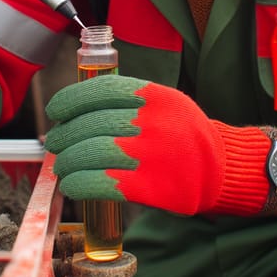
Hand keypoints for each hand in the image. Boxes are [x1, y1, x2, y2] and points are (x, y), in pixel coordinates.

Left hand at [44, 75, 271, 215]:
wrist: (221, 168)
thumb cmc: (185, 135)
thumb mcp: (166, 104)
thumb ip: (129, 102)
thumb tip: (77, 112)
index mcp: (154, 95)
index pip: (102, 90)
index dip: (72, 99)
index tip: (56, 109)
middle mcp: (152, 120)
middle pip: (91, 123)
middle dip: (65, 134)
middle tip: (55, 143)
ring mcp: (151, 153)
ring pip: (92, 151)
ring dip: (68, 160)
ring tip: (62, 166)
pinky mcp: (151, 186)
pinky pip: (102, 181)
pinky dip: (80, 182)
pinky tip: (72, 184)